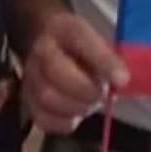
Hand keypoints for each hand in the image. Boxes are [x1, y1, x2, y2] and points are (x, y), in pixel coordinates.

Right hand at [21, 10, 128, 133]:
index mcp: (64, 29)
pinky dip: (64, 122)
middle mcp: (42, 49)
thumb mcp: (97, 40)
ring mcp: (30, 75)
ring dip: (76, 107)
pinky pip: (42, 118)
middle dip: (86, 90)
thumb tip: (122, 82)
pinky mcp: (27, 99)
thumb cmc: (79, 47)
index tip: (123, 79)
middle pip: (56, 71)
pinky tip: (77, 114)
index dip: (103, 60)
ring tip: (91, 104)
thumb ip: (109, 57)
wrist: (46, 44)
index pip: (80, 38)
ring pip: (47, 97)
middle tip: (103, 95)